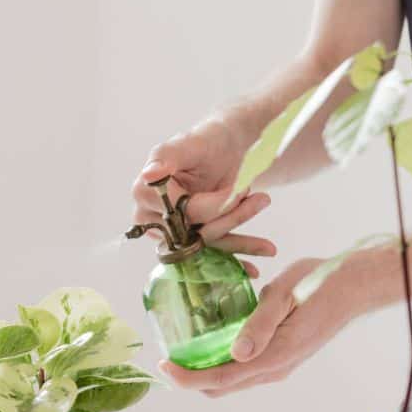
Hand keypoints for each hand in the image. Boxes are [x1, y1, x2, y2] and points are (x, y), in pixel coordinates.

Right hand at [133, 119, 275, 276]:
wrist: (227, 150)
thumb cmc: (207, 141)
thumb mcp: (190, 143)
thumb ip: (167, 155)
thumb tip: (149, 174)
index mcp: (144, 191)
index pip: (180, 210)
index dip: (214, 204)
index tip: (242, 188)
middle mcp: (151, 216)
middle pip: (192, 231)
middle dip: (231, 218)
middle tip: (262, 198)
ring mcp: (169, 232)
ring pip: (205, 244)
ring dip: (240, 240)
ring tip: (267, 225)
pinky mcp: (189, 242)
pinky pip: (211, 256)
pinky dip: (234, 262)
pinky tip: (253, 270)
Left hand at [158, 258, 358, 396]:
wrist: (352, 286)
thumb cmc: (318, 284)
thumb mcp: (283, 296)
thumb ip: (260, 324)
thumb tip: (237, 353)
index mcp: (275, 356)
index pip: (221, 378)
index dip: (188, 377)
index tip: (164, 365)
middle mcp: (275, 368)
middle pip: (221, 386)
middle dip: (191, 378)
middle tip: (167, 356)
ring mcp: (278, 365)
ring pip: (232, 380)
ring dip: (204, 371)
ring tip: (181, 349)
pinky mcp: (280, 356)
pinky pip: (244, 369)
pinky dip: (220, 362)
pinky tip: (208, 341)